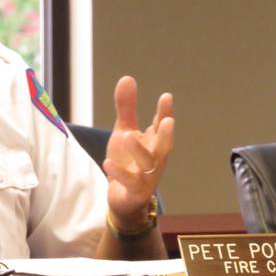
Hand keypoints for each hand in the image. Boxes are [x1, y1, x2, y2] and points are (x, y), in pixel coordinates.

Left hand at [103, 76, 173, 228]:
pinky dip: (120, 173)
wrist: (123, 197)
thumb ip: (127, 108)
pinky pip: (130, 182)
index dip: (165, 112)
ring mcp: (147, 176)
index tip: (166, 97)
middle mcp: (155, 159)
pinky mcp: (135, 191)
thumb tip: (127, 78)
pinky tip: (108, 162)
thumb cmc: (128, 161)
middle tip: (167, 120)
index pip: (162, 126)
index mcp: (154, 142)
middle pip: (164, 146)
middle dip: (166, 134)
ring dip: (139, 151)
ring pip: (149, 165)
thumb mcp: (124, 131)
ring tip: (127, 136)